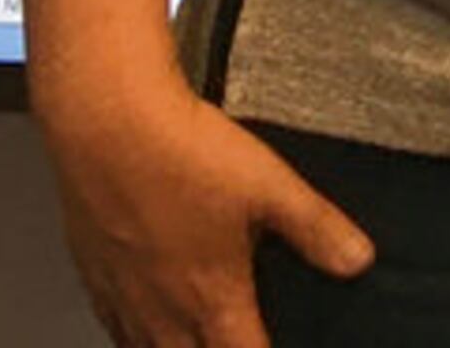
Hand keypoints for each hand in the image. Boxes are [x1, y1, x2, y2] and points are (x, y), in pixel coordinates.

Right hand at [39, 81, 369, 347]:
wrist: (107, 122)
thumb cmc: (183, 153)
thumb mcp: (270, 185)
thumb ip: (316, 228)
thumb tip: (358, 260)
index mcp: (211, 296)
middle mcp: (162, 309)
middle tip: (233, 340)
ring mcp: (121, 295)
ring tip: (193, 339)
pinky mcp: (91, 272)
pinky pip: (112, 325)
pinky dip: (131, 334)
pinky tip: (140, 322)